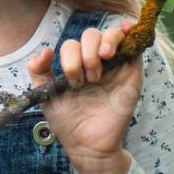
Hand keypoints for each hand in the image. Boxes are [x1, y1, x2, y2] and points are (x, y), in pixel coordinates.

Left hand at [27, 18, 142, 172]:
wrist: (88, 144)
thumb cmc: (67, 120)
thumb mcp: (45, 94)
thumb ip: (38, 71)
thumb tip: (46, 49)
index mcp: (75, 65)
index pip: (72, 44)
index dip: (70, 59)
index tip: (72, 81)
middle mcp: (95, 62)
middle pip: (91, 36)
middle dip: (86, 54)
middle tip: (88, 79)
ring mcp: (115, 65)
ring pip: (111, 35)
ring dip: (105, 43)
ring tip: (102, 61)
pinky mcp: (132, 72)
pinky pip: (134, 44)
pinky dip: (129, 30)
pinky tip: (125, 29)